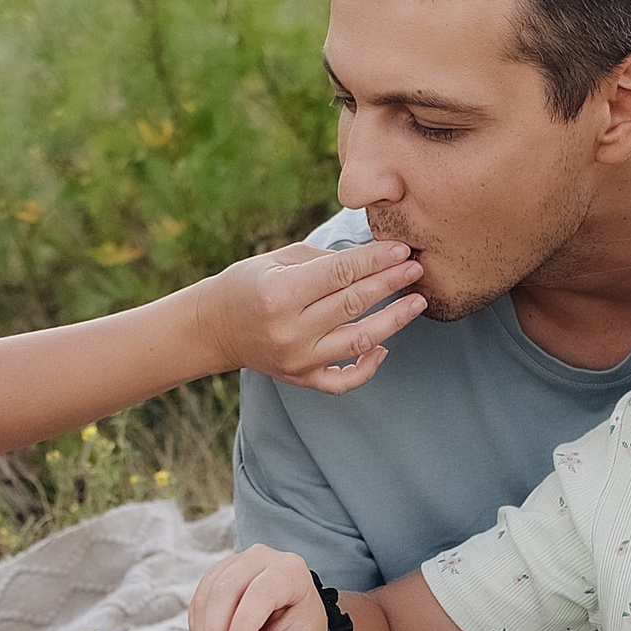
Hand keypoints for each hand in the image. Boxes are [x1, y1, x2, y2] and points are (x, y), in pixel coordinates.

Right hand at [190, 541, 326, 630]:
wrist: (292, 607)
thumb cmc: (300, 624)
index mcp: (289, 570)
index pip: (261, 592)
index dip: (244, 623)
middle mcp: (260, 558)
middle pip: (226, 589)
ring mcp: (233, 562)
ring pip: (207, 595)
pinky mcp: (214, 574)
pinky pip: (197, 601)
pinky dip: (199, 628)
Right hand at [193, 239, 423, 393]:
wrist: (213, 328)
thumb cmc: (247, 284)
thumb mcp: (278, 260)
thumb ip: (324, 259)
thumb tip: (372, 256)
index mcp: (280, 293)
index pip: (341, 273)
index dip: (376, 260)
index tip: (402, 249)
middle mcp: (290, 329)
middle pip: (354, 303)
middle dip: (391, 283)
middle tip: (417, 268)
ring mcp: (297, 358)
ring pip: (358, 341)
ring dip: (393, 321)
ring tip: (416, 302)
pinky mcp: (301, 378)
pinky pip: (343, 380)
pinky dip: (368, 367)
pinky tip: (384, 347)